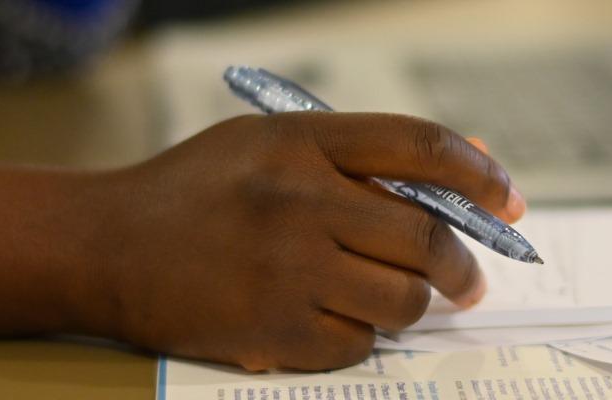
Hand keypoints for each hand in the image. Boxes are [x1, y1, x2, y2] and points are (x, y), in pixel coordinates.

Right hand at [71, 112, 525, 370]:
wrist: (102, 247)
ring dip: (411, 306)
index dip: (480, 175)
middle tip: (469, 282)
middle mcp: (298, 201)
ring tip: (389, 300)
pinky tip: (329, 322)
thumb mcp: (271, 146)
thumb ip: (359, 155)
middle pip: (425, 236)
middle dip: (462, 266)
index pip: (420, 148)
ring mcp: (285, 269)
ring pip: (401, 300)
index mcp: (301, 142)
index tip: (508, 202)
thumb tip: (467, 172)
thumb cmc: (195, 193)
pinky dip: (357, 339)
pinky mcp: (271, 330)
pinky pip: (357, 345)